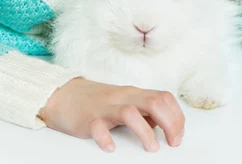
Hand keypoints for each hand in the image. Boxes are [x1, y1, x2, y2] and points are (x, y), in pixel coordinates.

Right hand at [38, 77, 184, 152]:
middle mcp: (122, 97)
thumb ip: (143, 110)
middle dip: (170, 123)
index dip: (176, 117)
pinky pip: (98, 127)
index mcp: (133, 94)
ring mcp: (105, 107)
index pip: (163, 98)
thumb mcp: (124, 102)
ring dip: (145, 132)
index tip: (178, 136)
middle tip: (172, 143)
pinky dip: (106, 139)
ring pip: (130, 112)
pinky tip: (111, 148)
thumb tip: (163, 124)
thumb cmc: (97, 101)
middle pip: (153, 102)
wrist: (63, 95)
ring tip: (151, 148)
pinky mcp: (88, 119)